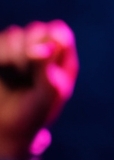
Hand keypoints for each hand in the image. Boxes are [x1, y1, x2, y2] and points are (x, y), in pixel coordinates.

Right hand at [0, 20, 77, 159]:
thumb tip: (39, 48)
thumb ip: (45, 70)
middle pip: (35, 29)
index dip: (50, 39)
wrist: (5, 130)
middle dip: (28, 51)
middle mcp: (42, 48)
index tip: (43, 56)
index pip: (58, 32)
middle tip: (25, 75)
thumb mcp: (46, 96)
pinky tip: (3, 70)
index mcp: (62, 57)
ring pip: (14, 34)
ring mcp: (18, 49)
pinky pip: (0, 41)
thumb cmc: (33, 113)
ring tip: (15, 77)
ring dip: (11, 56)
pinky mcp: (0, 52)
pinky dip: (1, 56)